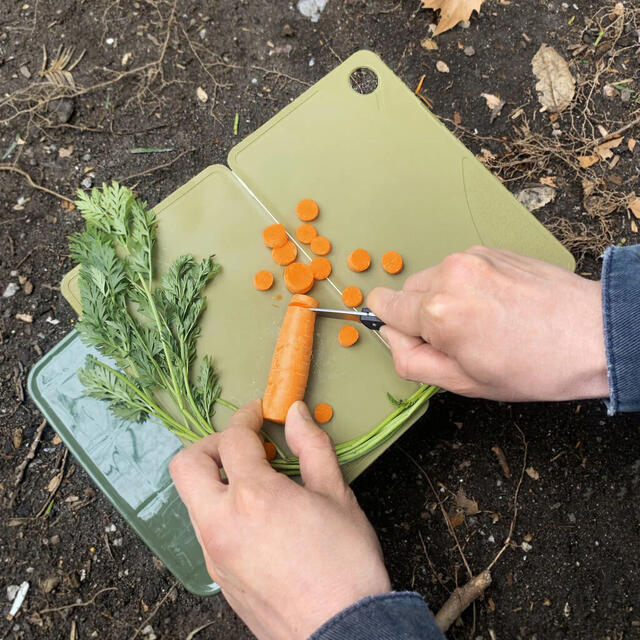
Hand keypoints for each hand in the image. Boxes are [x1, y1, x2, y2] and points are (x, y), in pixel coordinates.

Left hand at [169, 400, 390, 639]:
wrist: (342, 634)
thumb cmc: (345, 564)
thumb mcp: (336, 495)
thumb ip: (312, 447)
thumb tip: (295, 414)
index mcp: (253, 497)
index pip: (234, 439)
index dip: (248, 417)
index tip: (261, 413)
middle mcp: (222, 523)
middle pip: (187, 465)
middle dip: (212, 445)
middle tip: (246, 447)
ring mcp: (214, 554)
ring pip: (192, 499)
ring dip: (216, 480)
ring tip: (257, 483)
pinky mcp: (218, 577)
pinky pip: (205, 530)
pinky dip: (222, 510)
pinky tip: (257, 519)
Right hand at [367, 246, 608, 401]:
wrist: (595, 335)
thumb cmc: (537, 365)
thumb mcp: (464, 383)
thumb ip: (412, 361)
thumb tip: (392, 337)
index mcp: (438, 311)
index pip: (383, 306)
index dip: (397, 330)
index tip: (418, 341)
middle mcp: (450, 274)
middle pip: (405, 292)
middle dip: (420, 315)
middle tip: (457, 339)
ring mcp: (472, 257)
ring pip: (431, 279)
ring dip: (443, 299)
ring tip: (482, 321)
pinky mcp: (490, 250)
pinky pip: (457, 269)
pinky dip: (465, 286)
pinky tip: (494, 305)